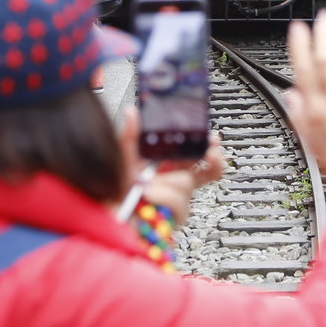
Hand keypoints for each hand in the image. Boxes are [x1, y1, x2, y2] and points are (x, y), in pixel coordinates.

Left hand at [115, 108, 220, 227]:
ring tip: (147, 185)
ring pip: (186, 183)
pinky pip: (178, 201)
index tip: (212, 139)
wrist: (112, 213)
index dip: (208, 146)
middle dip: (214, 161)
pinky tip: (151, 195)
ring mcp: (180, 198)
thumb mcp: (123, 158)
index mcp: (170, 164)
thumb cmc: (117, 189)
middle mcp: (177, 180)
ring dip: (165, 182)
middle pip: (209, 170)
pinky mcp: (178, 214)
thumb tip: (131, 111)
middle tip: (211, 153)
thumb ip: (129, 135)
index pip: (196, 153)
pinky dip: (163, 197)